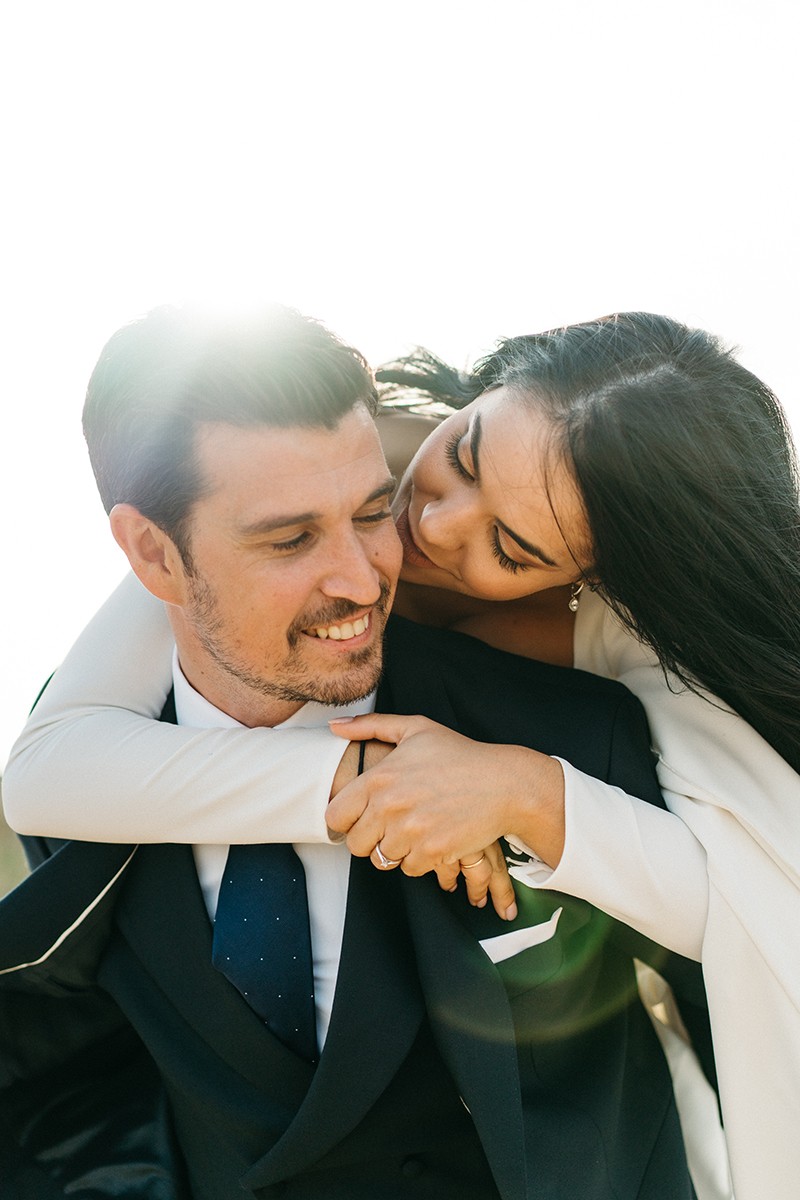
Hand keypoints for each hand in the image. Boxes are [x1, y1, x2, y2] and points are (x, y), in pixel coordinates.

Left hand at [327, 713, 565, 918]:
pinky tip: (432, 839)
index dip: (346, 819)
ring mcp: (411, 832)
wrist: (504, 783)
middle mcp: (390, 806)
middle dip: (370, 839)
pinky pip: (409, 869)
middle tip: (390, 827)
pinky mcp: (432, 852)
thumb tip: (333, 727)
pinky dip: (419, 860)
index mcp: (378, 778)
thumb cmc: (459, 754)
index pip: (335, 816)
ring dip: (395, 850)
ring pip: (382, 860)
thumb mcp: (415, 729)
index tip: (362, 816)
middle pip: (356, 845)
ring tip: (414, 831)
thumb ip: (371, 726)